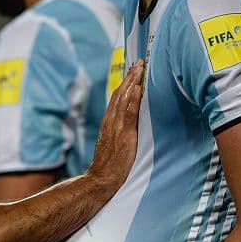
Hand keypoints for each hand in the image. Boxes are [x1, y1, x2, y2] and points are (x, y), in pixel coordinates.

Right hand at [86, 60, 144, 194]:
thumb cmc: (109, 165)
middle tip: (139, 62)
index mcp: (108, 122)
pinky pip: (129, 113)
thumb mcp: (113, 143)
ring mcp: (116, 127)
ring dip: (132, 82)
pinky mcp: (124, 135)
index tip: (133, 70)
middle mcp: (111, 121)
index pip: (117, 96)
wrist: (100, 179)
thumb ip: (119, 131)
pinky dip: (133, 99)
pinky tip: (138, 88)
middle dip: (130, 76)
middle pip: (120, 93)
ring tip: (140, 68)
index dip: (126, 82)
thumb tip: (129, 124)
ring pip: (124, 99)